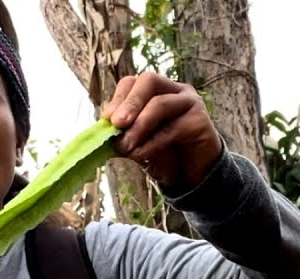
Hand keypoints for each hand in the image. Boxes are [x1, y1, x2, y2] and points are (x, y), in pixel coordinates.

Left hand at [102, 72, 222, 191]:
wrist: (191, 176)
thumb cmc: (163, 155)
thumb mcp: (137, 143)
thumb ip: (121, 135)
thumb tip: (98, 135)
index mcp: (157, 90)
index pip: (134, 82)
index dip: (118, 98)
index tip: (106, 120)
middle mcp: (175, 90)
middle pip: (149, 81)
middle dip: (129, 102)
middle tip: (115, 124)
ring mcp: (190, 103)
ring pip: (160, 104)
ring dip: (138, 126)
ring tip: (125, 146)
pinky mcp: (201, 122)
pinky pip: (173, 128)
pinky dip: (152, 142)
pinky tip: (139, 154)